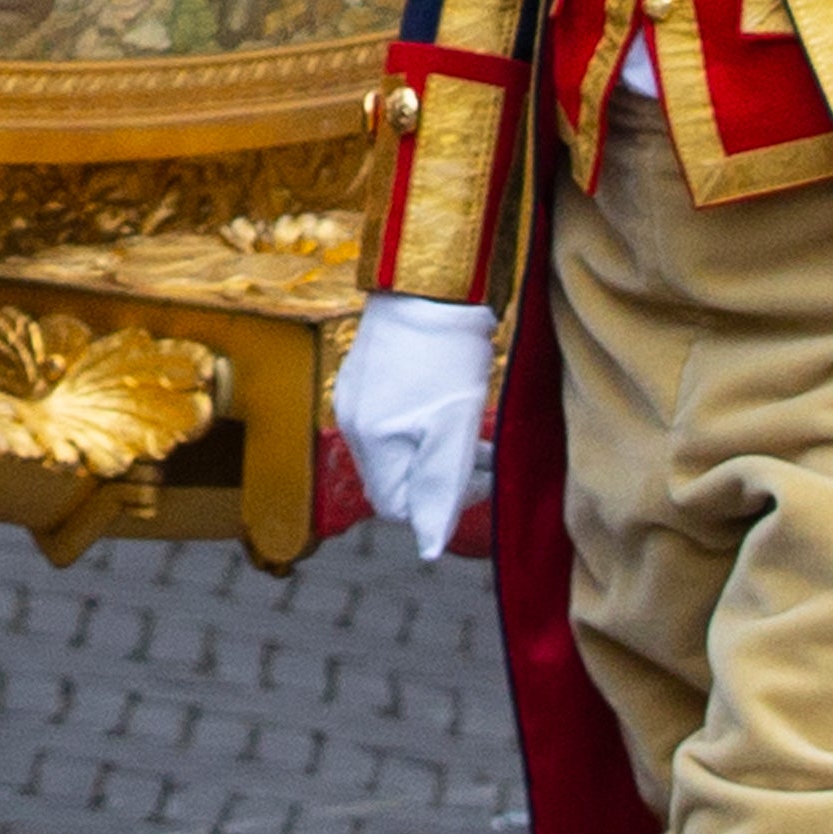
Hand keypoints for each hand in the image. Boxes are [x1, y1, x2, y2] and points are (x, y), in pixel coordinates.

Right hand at [330, 291, 496, 559]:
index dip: (441, 505)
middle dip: (439, 478)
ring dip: (432, 451)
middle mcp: (351, 421)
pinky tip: (446, 403)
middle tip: (481, 455)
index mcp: (371, 441)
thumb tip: (428, 548)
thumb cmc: (447, 356)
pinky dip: (419, 426)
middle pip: (396, 479)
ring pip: (395, 450)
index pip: (399, 508)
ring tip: (471, 430)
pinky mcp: (363, 375)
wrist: (429, 285)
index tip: (478, 476)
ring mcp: (353, 396)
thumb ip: (441, 490)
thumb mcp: (453, 430)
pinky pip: (389, 421)